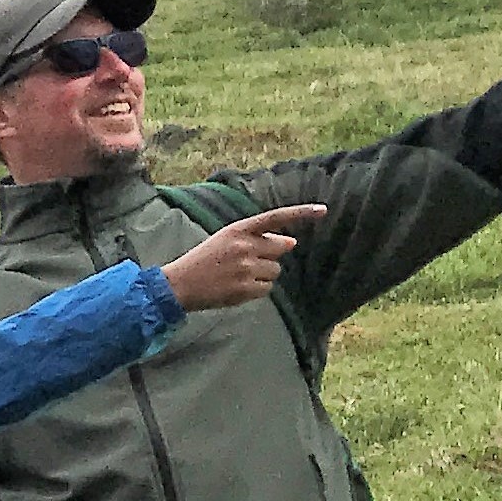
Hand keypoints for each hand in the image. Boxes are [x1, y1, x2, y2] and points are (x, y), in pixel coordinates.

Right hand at [160, 204, 327, 310]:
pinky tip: (237, 288)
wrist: (179, 285)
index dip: (300, 213)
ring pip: (275, 271)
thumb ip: (257, 238)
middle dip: (271, 256)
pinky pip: (267, 289)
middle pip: (280, 249)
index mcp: (238, 229)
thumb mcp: (225, 239)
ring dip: (264, 275)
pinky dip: (256, 290)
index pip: (275, 217)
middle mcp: (244, 246)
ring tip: (239, 277)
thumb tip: (292, 242)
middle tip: (249, 262)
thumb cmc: (203, 260)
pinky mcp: (245, 289)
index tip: (322, 210)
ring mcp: (246, 268)